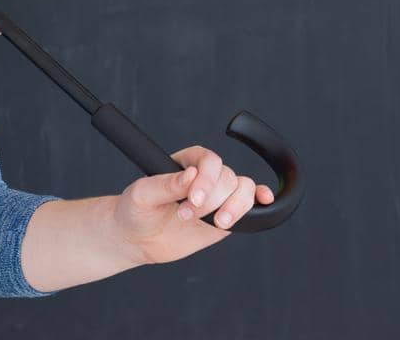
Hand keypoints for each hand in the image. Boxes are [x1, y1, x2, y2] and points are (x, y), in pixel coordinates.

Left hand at [111, 144, 275, 265]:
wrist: (138, 239)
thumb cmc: (136, 210)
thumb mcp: (142, 195)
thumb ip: (166, 185)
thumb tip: (191, 175)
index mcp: (186, 162)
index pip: (208, 160)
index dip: (206, 180)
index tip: (192, 200)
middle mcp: (205, 176)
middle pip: (228, 177)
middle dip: (211, 201)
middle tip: (184, 216)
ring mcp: (218, 196)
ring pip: (243, 189)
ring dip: (235, 207)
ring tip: (216, 223)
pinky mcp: (226, 216)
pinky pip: (250, 203)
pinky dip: (260, 201)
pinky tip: (264, 202)